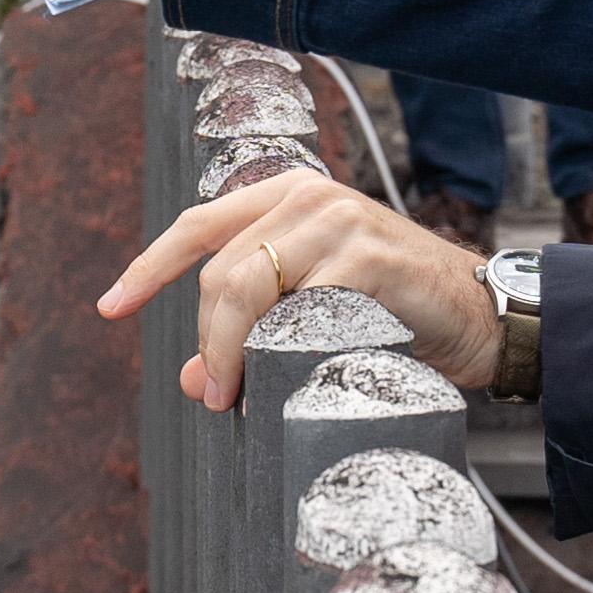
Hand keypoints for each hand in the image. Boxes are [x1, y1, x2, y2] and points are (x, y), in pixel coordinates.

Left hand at [102, 176, 499, 409]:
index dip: (148, 268)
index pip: (198, 226)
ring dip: (231, 350)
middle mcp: (310, 197)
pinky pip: (298, 308)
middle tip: (214, 395)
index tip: (110, 308)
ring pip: (247, 286)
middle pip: (220, 272)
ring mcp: (341, 220)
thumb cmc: (397, 314)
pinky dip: (281, 350)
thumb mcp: (315, 313)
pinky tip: (291, 376)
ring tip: (236, 395)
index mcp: (290, 196)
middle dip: (206, 341)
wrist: (482, 318)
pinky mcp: (369, 256)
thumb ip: (254, 333)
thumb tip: (191, 381)